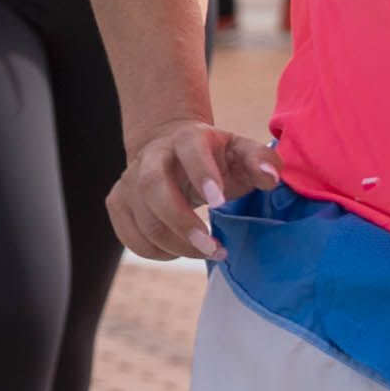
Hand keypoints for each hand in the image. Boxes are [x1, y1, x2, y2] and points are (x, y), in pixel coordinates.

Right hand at [107, 119, 279, 261]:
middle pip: (153, 186)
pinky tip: (178, 250)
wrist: (171, 149)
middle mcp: (152, 156)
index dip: (202, 175)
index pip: (190, 151)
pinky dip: (155, 252)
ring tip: (208, 252)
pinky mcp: (117, 202)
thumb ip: (262, 161)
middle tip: (213, 248)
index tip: (219, 204)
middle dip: (181, 222)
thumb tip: (272, 179)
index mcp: (186, 138)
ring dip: (176, 245)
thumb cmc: (216, 157)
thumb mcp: (241, 152)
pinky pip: (129, 236)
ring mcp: (130, 179)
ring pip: (143, 219)